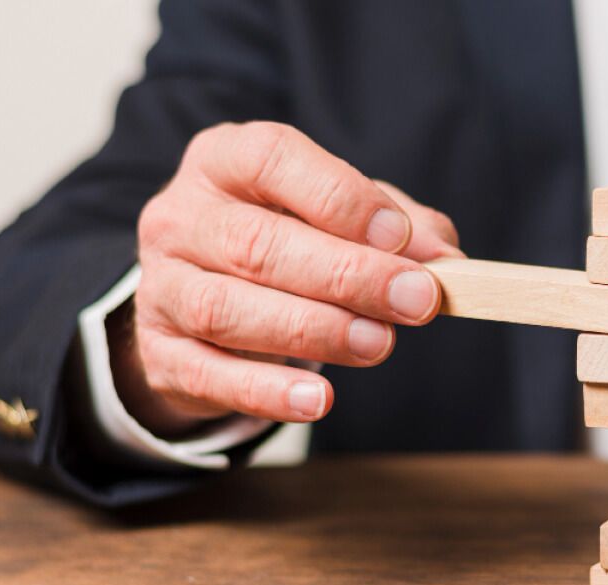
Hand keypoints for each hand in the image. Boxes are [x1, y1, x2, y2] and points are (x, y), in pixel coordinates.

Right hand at [115, 121, 462, 436]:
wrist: (202, 299)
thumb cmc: (287, 241)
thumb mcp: (342, 216)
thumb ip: (400, 229)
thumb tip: (448, 261)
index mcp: (226, 160)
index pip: (273, 160)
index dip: (340, 198)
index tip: (401, 237)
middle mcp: (183, 216)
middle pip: (257, 244)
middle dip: (347, 275)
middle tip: (414, 301)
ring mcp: (162, 285)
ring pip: (227, 308)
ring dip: (313, 330)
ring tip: (377, 345)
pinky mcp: (160, 352)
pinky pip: (208, 375)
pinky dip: (266, 392)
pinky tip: (318, 401)